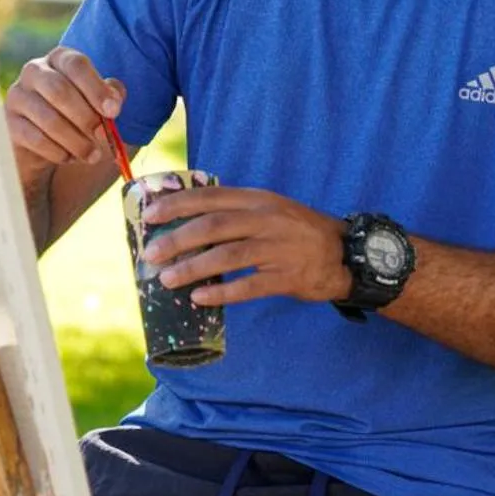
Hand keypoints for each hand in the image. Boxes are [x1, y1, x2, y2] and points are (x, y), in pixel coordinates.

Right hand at [4, 46, 125, 186]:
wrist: (46, 146)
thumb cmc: (77, 117)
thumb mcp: (98, 104)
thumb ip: (110, 96)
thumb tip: (114, 98)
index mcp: (59, 59)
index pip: (76, 65)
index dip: (96, 88)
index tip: (114, 112)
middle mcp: (34, 71)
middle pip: (59, 90)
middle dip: (85, 116)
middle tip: (102, 136)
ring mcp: (17, 96)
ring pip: (49, 119)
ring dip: (76, 141)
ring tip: (92, 155)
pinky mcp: (9, 124)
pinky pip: (36, 139)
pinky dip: (57, 152)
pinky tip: (68, 157)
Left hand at [141, 186, 348, 305]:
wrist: (345, 253)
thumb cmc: (296, 231)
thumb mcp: (268, 209)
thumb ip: (234, 212)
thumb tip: (184, 224)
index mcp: (257, 199)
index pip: (209, 197)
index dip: (177, 206)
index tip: (149, 216)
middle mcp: (266, 219)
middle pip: (214, 226)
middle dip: (178, 240)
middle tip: (151, 254)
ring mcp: (278, 248)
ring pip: (228, 256)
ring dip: (193, 268)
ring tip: (168, 279)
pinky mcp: (288, 277)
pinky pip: (250, 285)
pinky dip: (223, 292)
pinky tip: (201, 298)